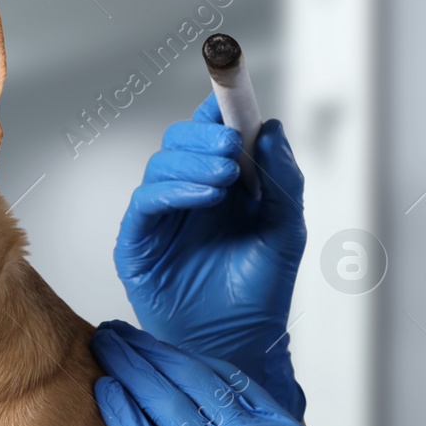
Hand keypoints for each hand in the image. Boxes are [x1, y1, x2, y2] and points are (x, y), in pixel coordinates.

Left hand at [91, 321, 425, 425]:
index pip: (224, 378)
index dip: (184, 359)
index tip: (158, 350)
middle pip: (190, 380)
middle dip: (150, 353)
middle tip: (119, 337)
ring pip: (168, 403)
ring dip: (131, 370)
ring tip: (106, 350)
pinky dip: (126, 414)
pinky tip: (106, 393)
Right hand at [113, 95, 307, 420]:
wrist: (238, 347)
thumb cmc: (261, 294)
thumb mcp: (286, 231)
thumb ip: (282, 181)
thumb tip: (273, 129)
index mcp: (224, 185)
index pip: (216, 130)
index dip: (221, 102)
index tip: (230, 78)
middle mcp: (189, 194)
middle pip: (182, 140)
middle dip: (207, 137)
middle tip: (233, 148)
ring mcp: (161, 217)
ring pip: (161, 164)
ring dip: (193, 163)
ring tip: (226, 178)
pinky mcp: (139, 243)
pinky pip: (146, 202)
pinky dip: (174, 190)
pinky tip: (205, 196)